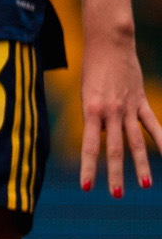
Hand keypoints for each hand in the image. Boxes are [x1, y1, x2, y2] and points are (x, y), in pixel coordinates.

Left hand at [73, 33, 161, 193]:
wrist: (109, 44)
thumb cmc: (91, 70)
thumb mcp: (86, 95)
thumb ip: (95, 119)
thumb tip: (107, 138)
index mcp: (91, 111)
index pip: (90, 146)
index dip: (89, 167)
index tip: (87, 186)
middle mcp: (111, 112)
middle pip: (116, 149)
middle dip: (115, 174)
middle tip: (115, 195)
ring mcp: (129, 108)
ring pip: (136, 142)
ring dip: (141, 166)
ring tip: (145, 186)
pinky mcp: (141, 102)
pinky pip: (153, 125)